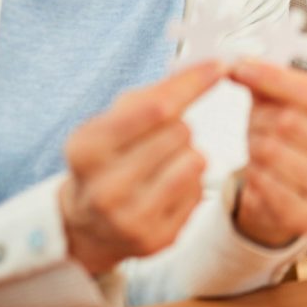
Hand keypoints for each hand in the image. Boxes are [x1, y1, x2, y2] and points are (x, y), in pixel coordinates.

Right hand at [60, 63, 224, 274]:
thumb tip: (211, 67)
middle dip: (179, 125)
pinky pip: (199, 191)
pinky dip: (190, 182)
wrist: (88, 223)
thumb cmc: (109, 155)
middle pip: (179, 132)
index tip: (219, 66)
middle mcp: (104, 189)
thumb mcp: (115, 118)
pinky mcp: (156, 240)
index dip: (193, 84)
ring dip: (188, 153)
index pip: (156, 108)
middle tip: (160, 137)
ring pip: (195, 161)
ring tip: (164, 162)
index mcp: (86, 149)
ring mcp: (129, 220)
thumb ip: (158, 93)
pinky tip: (166, 187)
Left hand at [229, 61, 306, 246]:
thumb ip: (269, 79)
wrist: (293, 187)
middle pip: (294, 123)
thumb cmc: (295, 136)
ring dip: (255, 144)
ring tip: (257, 143)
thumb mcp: (288, 101)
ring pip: (276, 154)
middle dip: (263, 116)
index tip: (242, 69)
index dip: (275, 79)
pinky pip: (268, 188)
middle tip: (254, 118)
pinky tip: (256, 168)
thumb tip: (240, 65)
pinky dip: (254, 173)